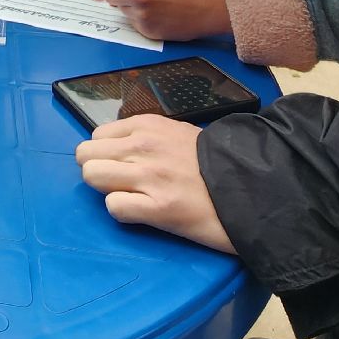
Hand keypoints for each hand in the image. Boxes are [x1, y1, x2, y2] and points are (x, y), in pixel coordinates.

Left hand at [76, 115, 234, 252]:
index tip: (122, 166)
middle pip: (85, 155)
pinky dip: (123, 212)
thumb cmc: (215, 163)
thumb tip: (114, 149)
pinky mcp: (159, 208)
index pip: (96, 136)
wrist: (253, 188)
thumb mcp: (177, 134)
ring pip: (91, 176)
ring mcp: (149, 176)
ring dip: (106, 189)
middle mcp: (143, 146)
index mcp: (147, 126)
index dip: (105, 154)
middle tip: (121, 184)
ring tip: (131, 197)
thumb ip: (144, 138)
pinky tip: (143, 212)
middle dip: (98, 171)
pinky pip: (114, 206)